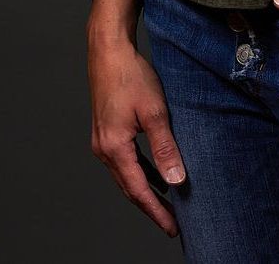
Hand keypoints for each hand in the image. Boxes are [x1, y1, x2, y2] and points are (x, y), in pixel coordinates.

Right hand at [87, 24, 184, 236]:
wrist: (108, 50)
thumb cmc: (130, 76)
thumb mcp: (154, 111)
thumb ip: (165, 147)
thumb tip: (175, 180)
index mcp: (114, 148)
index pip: (138, 191)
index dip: (157, 212)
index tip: (173, 228)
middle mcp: (104, 149)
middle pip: (130, 188)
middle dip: (151, 207)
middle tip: (172, 223)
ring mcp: (102, 140)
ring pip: (126, 175)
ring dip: (145, 190)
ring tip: (166, 204)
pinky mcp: (106, 131)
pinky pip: (123, 161)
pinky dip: (139, 172)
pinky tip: (152, 173)